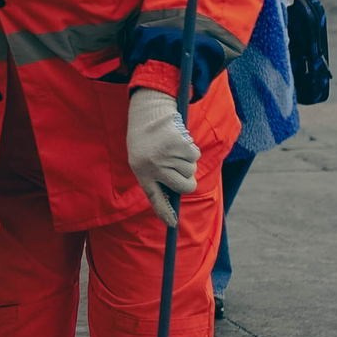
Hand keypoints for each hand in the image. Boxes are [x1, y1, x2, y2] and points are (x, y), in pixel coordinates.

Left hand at [126, 89, 198, 227]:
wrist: (147, 112)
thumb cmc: (146, 140)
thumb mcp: (144, 160)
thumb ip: (157, 178)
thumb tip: (175, 202)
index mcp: (141, 172)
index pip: (154, 198)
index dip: (164, 212)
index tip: (172, 224)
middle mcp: (153, 167)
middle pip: (185, 186)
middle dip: (188, 180)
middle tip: (181, 169)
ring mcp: (166, 156)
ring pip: (191, 169)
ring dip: (187, 160)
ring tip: (172, 148)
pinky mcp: (178, 144)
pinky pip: (194, 155)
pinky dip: (191, 148)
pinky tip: (179, 140)